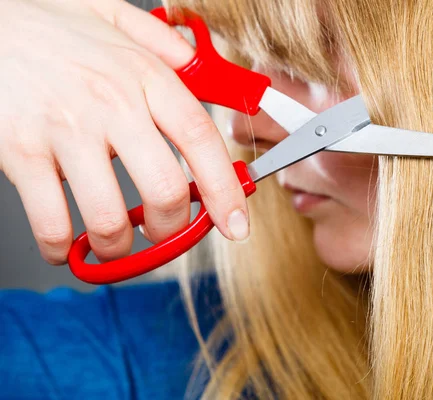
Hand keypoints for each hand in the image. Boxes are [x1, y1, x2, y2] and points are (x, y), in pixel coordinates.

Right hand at [0, 0, 249, 264]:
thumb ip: (161, 41)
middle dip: (171, 229)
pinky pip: (51, 223)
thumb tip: (198, 65)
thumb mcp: (113, 16)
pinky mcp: (20, 152)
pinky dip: (61, 248)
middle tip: (163, 232)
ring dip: (119, 246)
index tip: (235, 224)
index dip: (225, 191)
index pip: (201, 140)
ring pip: (110, 219)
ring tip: (115, 241)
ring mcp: (65, 130)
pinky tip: (65, 242)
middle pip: (165, 191)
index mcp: (144, 75)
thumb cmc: (46, 26)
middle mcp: (111, 105)